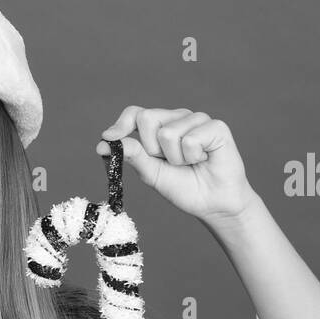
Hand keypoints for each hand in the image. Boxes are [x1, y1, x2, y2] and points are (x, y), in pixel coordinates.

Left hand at [97, 106, 255, 223]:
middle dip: (152, 149)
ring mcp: (197, 120)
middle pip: (147, 118)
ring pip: (168, 133)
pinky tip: (205, 160)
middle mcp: (178, 118)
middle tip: (171, 163)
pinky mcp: (216, 127)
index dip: (121, 124)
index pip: (135, 113)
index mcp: (160, 127)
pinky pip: (191, 139)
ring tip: (191, 163)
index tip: (110, 138)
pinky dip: (193, 156)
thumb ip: (132, 155)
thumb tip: (103, 144)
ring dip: (177, 158)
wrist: (212, 204)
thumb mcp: (152, 173)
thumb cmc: (184, 188)